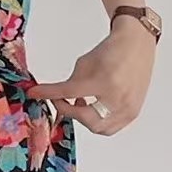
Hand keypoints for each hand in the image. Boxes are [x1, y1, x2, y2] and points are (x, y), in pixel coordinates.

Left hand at [29, 18, 155, 134]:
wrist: (136, 43)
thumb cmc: (111, 50)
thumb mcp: (85, 62)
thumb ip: (71, 84)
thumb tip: (58, 100)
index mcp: (105, 81)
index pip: (70, 93)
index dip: (49, 94)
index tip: (35, 93)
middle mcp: (118, 97)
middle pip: (85, 118)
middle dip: (69, 111)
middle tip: (60, 101)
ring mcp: (128, 107)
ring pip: (99, 128)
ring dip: (84, 119)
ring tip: (80, 104)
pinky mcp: (133, 112)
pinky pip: (111, 127)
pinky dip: (98, 121)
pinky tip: (93, 108)